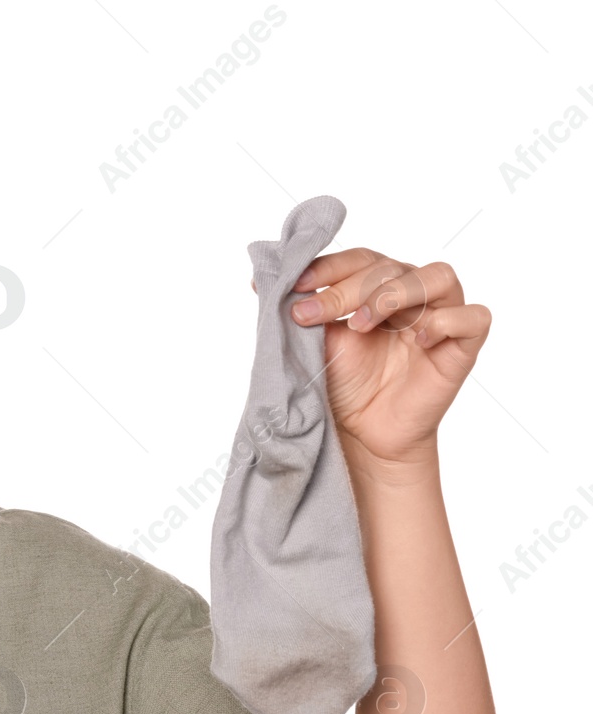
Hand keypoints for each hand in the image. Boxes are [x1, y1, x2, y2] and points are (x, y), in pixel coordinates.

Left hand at [253, 248, 490, 471]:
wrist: (360, 434)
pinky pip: (474, 318)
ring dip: (395, 294)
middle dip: (347, 288)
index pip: (362, 259)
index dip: (330, 267)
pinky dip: (448, 320)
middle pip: (391, 267)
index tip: (297, 285)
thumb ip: (296, 308)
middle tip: (313, 314)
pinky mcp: (463, 348)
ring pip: (439, 277)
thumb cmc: (341, 384)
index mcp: (378, 287)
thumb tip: (259, 277)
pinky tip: (419, 337)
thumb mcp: (312, 342)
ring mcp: (441, 318)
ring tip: (361, 325)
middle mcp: (412, 295)